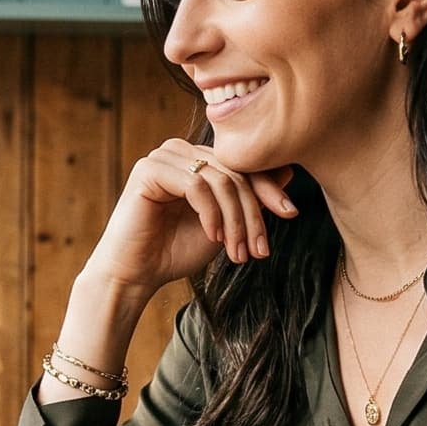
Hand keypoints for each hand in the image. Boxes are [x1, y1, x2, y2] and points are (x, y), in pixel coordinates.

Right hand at [80, 139, 298, 293]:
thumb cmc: (176, 250)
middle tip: (259, 248)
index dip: (269, 188)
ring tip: (237, 251)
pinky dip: (211, 214)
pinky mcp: (149, 169)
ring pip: (220, 179)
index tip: (291, 213)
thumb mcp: (225, 224)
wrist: (136, 273)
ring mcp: (164, 157)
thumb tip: (289, 170)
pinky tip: (213, 237)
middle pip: (235, 171)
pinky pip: (196, 185)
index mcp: (197, 160)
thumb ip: (249, 198)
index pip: (243, 165)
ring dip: (235, 219)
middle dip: (253, 212)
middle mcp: (181, 152)